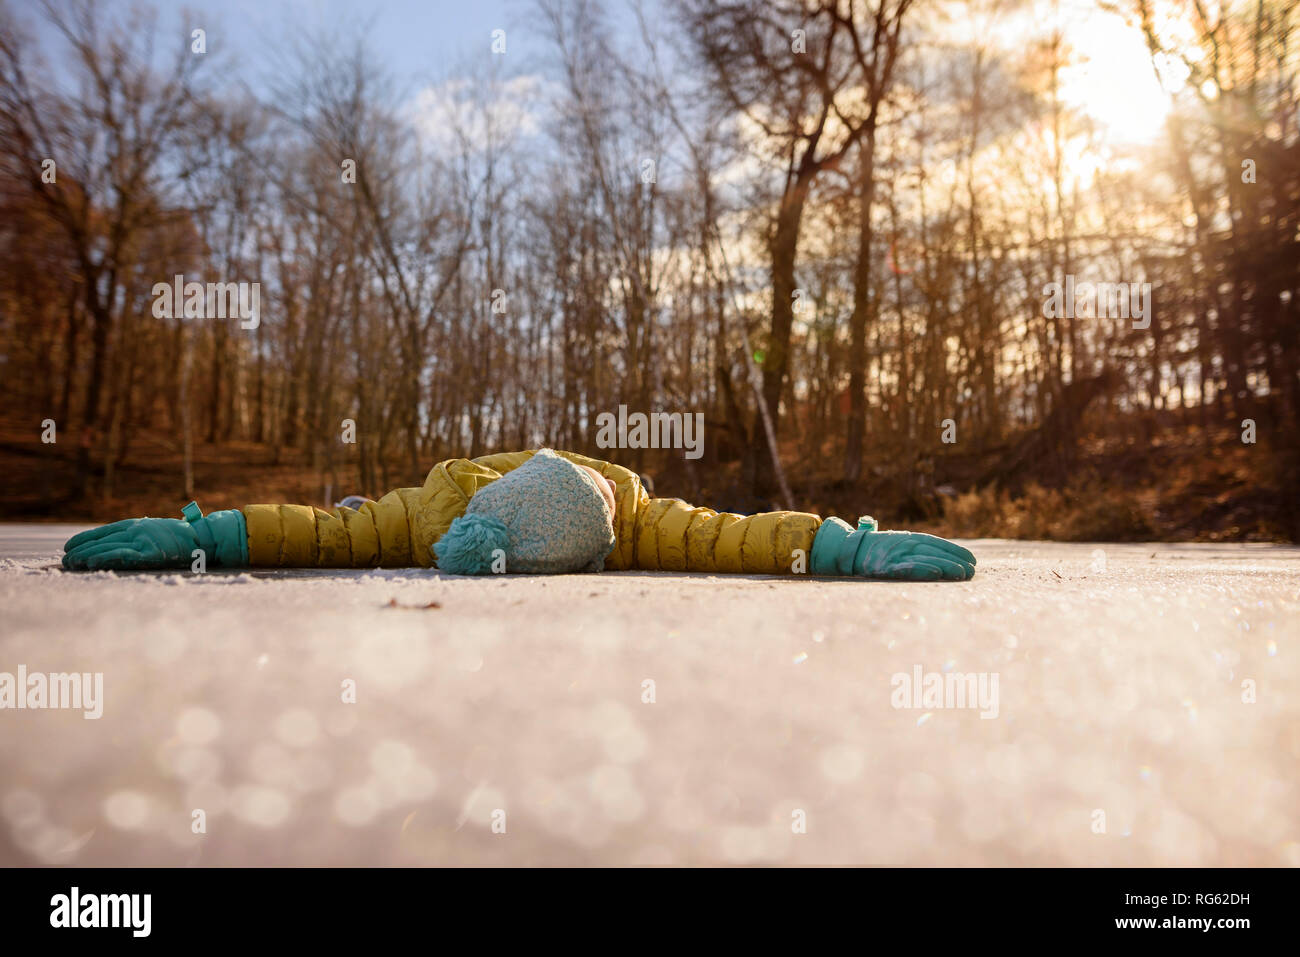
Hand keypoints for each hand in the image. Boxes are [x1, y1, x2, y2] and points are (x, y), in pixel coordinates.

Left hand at [62, 518, 198, 569]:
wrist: (204, 538)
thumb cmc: (183, 538)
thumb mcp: (156, 532)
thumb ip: (140, 536)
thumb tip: (121, 545)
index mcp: (136, 524)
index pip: (103, 531)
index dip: (84, 539)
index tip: (68, 547)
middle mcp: (136, 529)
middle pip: (101, 540)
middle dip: (80, 550)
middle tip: (65, 560)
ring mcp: (143, 540)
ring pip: (106, 547)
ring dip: (85, 556)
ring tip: (71, 564)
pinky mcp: (150, 552)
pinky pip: (121, 555)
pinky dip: (103, 558)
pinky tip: (90, 564)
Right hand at [852, 529, 976, 580]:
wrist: (852, 550)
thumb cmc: (880, 550)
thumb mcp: (900, 543)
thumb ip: (918, 547)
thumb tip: (941, 557)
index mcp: (910, 537)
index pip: (938, 543)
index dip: (955, 551)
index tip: (972, 560)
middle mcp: (906, 544)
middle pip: (936, 552)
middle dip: (956, 561)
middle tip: (972, 571)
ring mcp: (897, 555)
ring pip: (927, 560)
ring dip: (946, 567)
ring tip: (963, 574)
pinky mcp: (888, 567)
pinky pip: (908, 568)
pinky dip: (923, 570)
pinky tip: (936, 574)